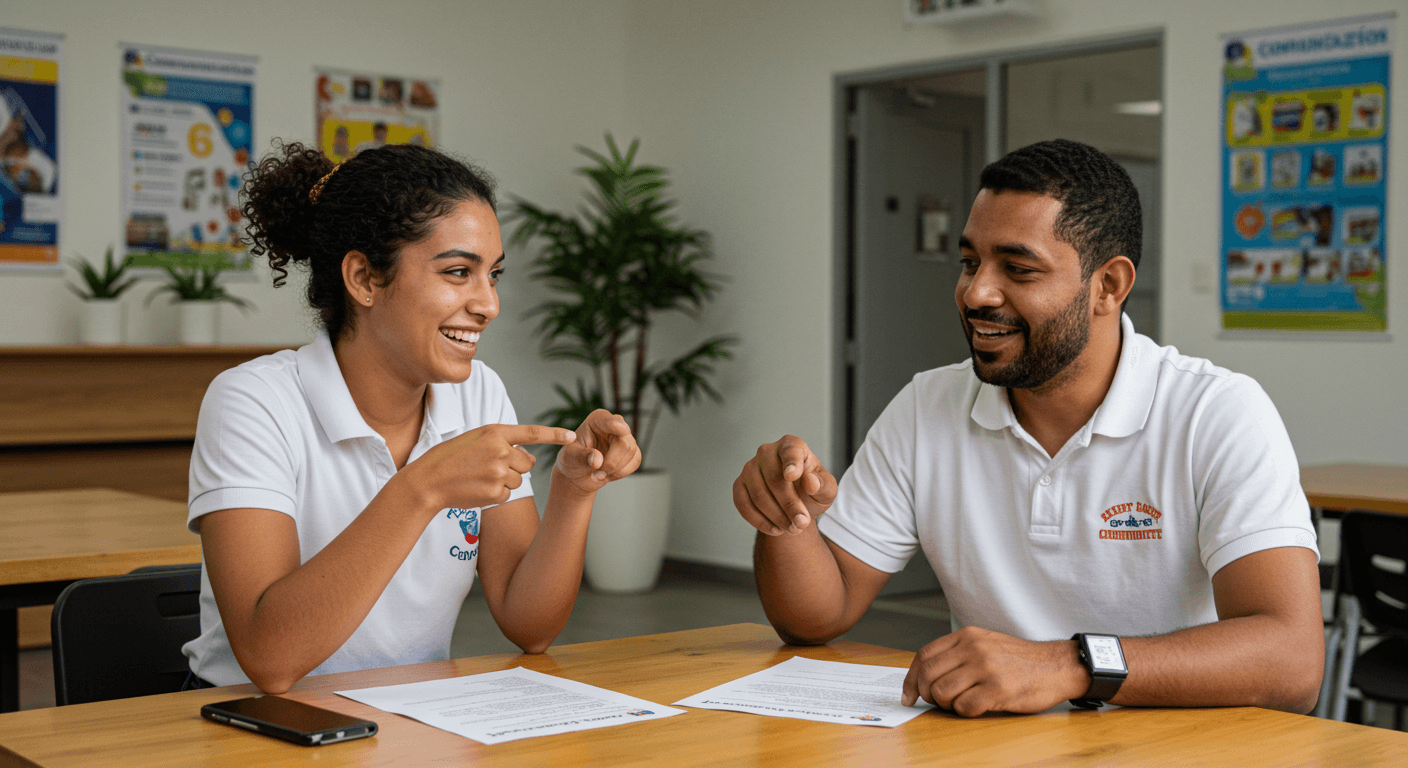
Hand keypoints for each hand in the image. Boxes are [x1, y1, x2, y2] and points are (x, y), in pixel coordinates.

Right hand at [410, 423, 576, 510]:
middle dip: (516, 466)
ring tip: (480, 477)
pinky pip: (508, 495)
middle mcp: (501, 451)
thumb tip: (531, 458)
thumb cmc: (450, 459)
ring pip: (519, 480)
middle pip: (528, 462)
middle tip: (489, 467)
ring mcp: (499, 473)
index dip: (555, 435)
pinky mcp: (497, 493)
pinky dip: (496, 495)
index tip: (572, 436)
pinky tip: (478, 489)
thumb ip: (503, 443)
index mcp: (495, 432)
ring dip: (505, 481)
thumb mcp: (475, 440)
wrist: (428, 481)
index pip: (532, 433)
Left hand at [553, 410, 640, 493]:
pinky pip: (635, 462)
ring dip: (614, 469)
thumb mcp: (569, 457)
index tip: (621, 431)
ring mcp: (625, 437)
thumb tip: (597, 460)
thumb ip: (581, 456)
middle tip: (596, 472)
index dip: (616, 426)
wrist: (578, 474)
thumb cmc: (571, 460)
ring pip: (632, 452)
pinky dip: (621, 472)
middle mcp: (614, 424)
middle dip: (611, 462)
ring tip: (597, 474)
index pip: (612, 421)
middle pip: (624, 442)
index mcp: (598, 419)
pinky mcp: (632, 451)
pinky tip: (608, 474)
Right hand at [732, 434, 836, 535]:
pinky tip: (775, 529)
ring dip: (776, 517)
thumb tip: (811, 482)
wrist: (795, 505)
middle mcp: (767, 451)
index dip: (791, 463)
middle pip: (774, 479)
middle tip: (801, 524)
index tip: (791, 476)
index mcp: (791, 445)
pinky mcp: (739, 485)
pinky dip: (759, 521)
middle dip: (789, 505)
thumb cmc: (812, 491)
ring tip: (792, 529)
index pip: (790, 452)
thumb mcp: (827, 491)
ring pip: (758, 495)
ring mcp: (750, 467)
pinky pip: (743, 504)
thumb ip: (824, 485)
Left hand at [901, 626, 1087, 715]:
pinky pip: (965, 706)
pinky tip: (977, 707)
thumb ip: (957, 653)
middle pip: (929, 675)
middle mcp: (973, 648)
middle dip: (926, 694)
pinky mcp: (998, 689)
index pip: (924, 655)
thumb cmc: (1018, 660)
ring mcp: (986, 668)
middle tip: (937, 702)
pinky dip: (965, 712)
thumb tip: (924, 676)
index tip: (908, 695)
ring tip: (960, 703)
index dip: (911, 678)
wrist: (1056, 666)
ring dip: (946, 705)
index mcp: (967, 635)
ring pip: (943, 692)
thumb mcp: (985, 643)